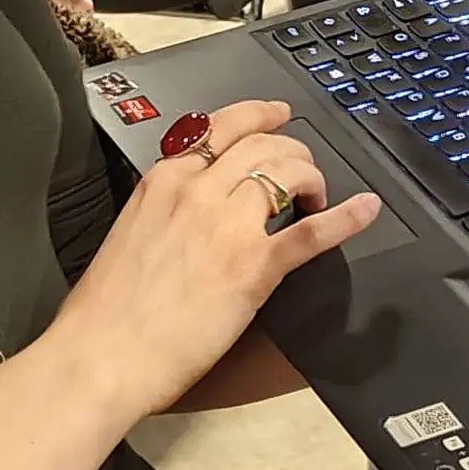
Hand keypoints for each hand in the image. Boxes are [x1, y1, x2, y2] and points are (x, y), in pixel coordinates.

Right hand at [49, 100, 378, 416]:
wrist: (102, 355)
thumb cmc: (107, 309)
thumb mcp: (130, 230)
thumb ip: (165, 207)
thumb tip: (192, 206)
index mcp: (165, 180)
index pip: (222, 126)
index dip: (260, 115)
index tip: (278, 115)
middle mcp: (199, 191)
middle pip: (264, 144)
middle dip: (293, 150)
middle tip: (303, 168)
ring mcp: (229, 226)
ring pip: (289, 172)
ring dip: (313, 177)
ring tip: (317, 196)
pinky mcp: (254, 267)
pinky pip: (311, 232)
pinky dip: (345, 218)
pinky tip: (366, 210)